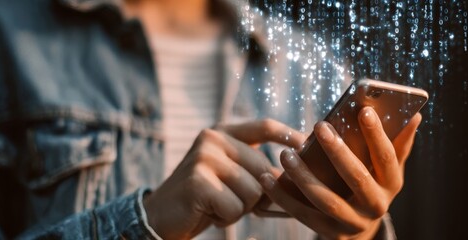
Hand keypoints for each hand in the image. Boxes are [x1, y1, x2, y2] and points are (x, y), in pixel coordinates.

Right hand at [143, 119, 305, 238]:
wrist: (160, 217)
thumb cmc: (205, 199)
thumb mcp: (230, 175)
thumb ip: (256, 168)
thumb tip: (299, 174)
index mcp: (222, 133)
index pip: (263, 127)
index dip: (288, 135)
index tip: (307, 144)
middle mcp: (213, 139)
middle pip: (263, 170)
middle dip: (256, 194)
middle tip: (230, 201)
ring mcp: (204, 158)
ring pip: (253, 191)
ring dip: (239, 208)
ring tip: (216, 205)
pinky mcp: (199, 181)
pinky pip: (235, 207)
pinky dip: (225, 218)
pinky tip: (208, 212)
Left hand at [260, 107, 421, 238]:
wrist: (361, 228)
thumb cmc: (372, 183)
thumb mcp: (388, 167)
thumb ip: (398, 142)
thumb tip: (414, 114)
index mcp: (392, 184)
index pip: (388, 158)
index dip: (377, 135)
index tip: (364, 110)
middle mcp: (376, 206)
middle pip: (356, 178)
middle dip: (337, 151)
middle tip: (319, 126)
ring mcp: (352, 222)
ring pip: (326, 199)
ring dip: (303, 176)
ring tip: (286, 154)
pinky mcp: (329, 233)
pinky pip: (302, 214)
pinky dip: (282, 196)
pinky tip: (267, 177)